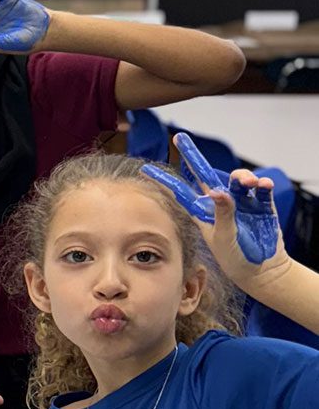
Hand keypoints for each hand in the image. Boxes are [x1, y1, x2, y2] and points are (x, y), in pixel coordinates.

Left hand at [142, 133, 289, 285]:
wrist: (262, 269)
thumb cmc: (235, 257)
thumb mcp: (224, 237)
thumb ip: (223, 213)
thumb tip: (218, 191)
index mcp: (203, 211)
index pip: (179, 192)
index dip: (163, 180)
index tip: (145, 169)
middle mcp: (219, 202)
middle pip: (204, 174)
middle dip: (191, 156)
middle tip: (180, 138)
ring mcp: (241, 202)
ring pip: (237, 179)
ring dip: (243, 177)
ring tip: (248, 184)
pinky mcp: (261, 205)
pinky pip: (261, 189)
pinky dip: (263, 185)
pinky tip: (263, 186)